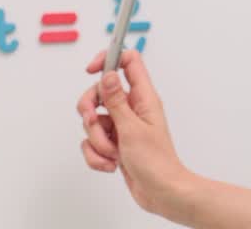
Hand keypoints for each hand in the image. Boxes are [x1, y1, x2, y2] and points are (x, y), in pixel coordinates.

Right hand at [77, 49, 193, 219]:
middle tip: (95, 122)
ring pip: (93, 121)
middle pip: (99, 92)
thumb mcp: (131, 128)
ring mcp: (121, 125)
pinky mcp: (114, 142)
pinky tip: (111, 163)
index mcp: (143, 97)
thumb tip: (108, 74)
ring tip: (112, 151)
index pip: (128, 62)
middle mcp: (132, 108)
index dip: (109, 59)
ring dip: (96, 140)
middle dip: (90, 110)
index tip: (91, 70)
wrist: (159, 191)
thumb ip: (116, 100)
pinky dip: (96, 154)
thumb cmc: (156, 161)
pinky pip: (92, 142)